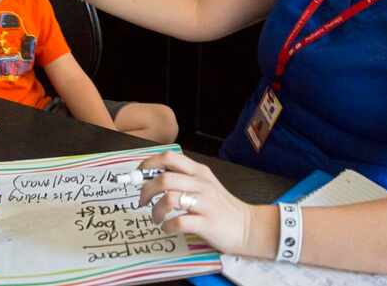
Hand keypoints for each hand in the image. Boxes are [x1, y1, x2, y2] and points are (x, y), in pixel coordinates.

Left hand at [137, 151, 254, 255]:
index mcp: (199, 171)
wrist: (248, 227)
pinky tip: (168, 228)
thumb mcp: (205, 185)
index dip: (148, 164)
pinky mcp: (207, 223)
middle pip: (164, 178)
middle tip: (142, 201)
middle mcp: (201, 184)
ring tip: (156, 218)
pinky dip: (168, 227)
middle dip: (146, 190)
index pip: (169, 157)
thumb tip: (152, 176)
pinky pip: (179, 222)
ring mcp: (205, 203)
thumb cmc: (222, 207)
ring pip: (169, 199)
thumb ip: (184, 178)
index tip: (138, 176)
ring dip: (155, 211)